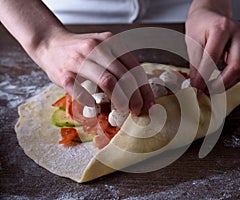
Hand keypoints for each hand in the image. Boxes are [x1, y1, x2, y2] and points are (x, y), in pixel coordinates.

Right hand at [32, 30, 154, 114]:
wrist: (49, 43)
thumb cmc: (81, 51)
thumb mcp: (103, 48)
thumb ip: (119, 63)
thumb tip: (139, 92)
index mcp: (110, 42)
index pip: (134, 68)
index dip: (144, 89)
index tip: (149, 104)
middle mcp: (96, 48)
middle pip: (123, 76)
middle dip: (135, 97)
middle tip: (136, 110)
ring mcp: (79, 60)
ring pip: (107, 81)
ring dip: (119, 100)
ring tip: (123, 110)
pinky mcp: (64, 74)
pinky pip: (82, 91)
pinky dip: (92, 102)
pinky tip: (97, 108)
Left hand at [185, 1, 239, 93]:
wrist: (210, 14)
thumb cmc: (200, 25)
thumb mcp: (193, 44)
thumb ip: (196, 67)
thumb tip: (196, 87)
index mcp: (221, 28)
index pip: (212, 59)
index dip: (204, 78)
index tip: (196, 89)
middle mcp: (237, 33)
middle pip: (236, 67)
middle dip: (222, 84)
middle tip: (208, 92)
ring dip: (226, 83)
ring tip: (211, 88)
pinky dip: (229, 78)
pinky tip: (218, 82)